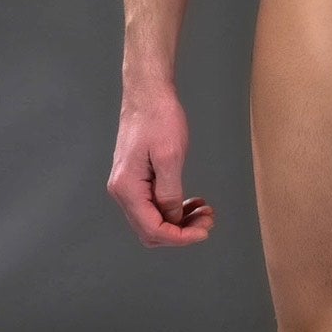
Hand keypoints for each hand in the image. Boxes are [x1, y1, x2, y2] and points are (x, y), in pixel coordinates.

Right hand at [107, 83, 213, 245]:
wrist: (148, 94)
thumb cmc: (158, 118)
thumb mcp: (170, 157)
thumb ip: (170, 193)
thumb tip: (173, 220)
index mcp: (127, 188)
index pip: (152, 229)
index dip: (180, 237)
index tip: (204, 231)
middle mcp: (122, 191)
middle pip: (150, 229)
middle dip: (181, 231)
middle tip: (208, 221)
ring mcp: (128, 185)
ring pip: (153, 219)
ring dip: (180, 221)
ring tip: (204, 211)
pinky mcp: (136, 178)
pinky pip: (154, 204)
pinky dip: (174, 208)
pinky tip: (192, 202)